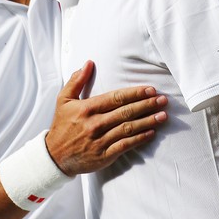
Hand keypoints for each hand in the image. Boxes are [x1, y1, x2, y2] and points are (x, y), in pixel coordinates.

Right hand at [45, 61, 167, 175]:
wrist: (54, 156)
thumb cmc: (62, 125)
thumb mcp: (63, 100)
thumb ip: (77, 81)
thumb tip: (88, 63)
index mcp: (87, 108)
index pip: (115, 98)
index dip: (134, 93)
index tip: (150, 90)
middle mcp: (94, 124)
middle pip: (125, 112)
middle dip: (146, 105)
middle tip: (163, 100)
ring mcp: (100, 140)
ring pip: (128, 129)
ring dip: (148, 121)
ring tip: (163, 116)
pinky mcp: (104, 155)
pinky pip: (125, 145)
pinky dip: (139, 139)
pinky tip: (151, 133)